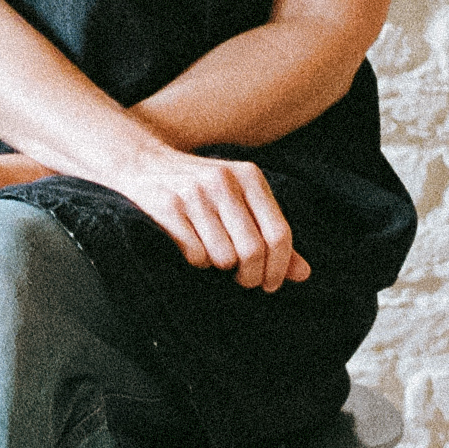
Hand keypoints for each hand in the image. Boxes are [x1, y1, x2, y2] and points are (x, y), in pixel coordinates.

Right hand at [114, 151, 309, 292]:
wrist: (144, 163)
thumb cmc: (202, 189)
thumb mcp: (242, 200)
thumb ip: (272, 234)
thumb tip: (304, 274)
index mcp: (250, 176)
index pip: (280, 234)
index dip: (280, 267)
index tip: (271, 284)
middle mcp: (224, 181)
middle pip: (254, 250)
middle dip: (251, 276)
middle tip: (244, 281)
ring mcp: (195, 194)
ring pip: (224, 257)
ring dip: (220, 266)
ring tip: (214, 255)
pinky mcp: (168, 208)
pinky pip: (196, 255)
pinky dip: (197, 260)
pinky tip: (193, 246)